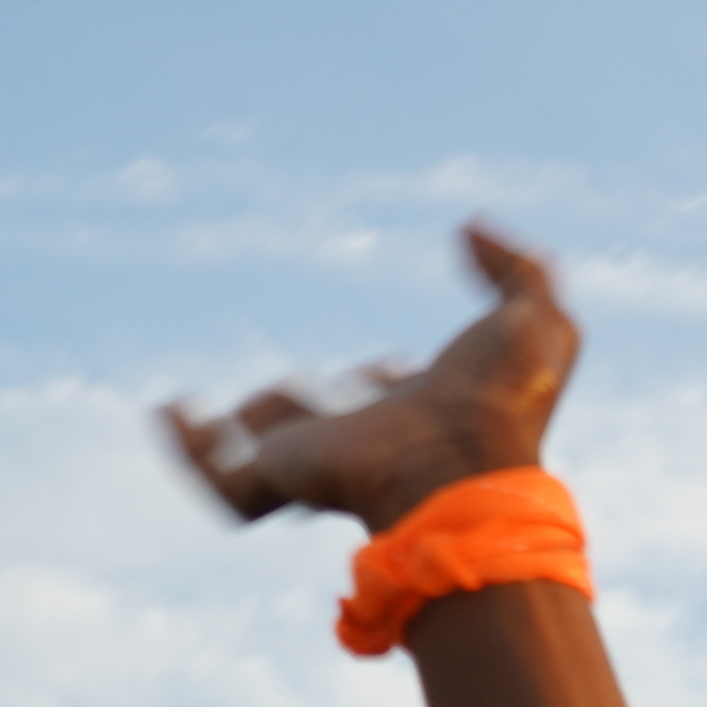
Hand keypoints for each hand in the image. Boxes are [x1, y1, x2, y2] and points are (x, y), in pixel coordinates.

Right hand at [165, 222, 581, 530]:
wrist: (461, 464)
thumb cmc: (501, 408)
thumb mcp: (537, 324)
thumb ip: (519, 269)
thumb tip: (469, 227)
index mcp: (420, 414)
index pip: (388, 400)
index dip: (389, 380)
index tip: (400, 369)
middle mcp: (366, 442)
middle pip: (320, 427)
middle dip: (303, 411)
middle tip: (296, 394)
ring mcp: (319, 464)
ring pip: (265, 452)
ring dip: (237, 431)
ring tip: (193, 412)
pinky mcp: (281, 479)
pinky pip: (221, 479)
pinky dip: (188, 451)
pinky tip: (169, 413)